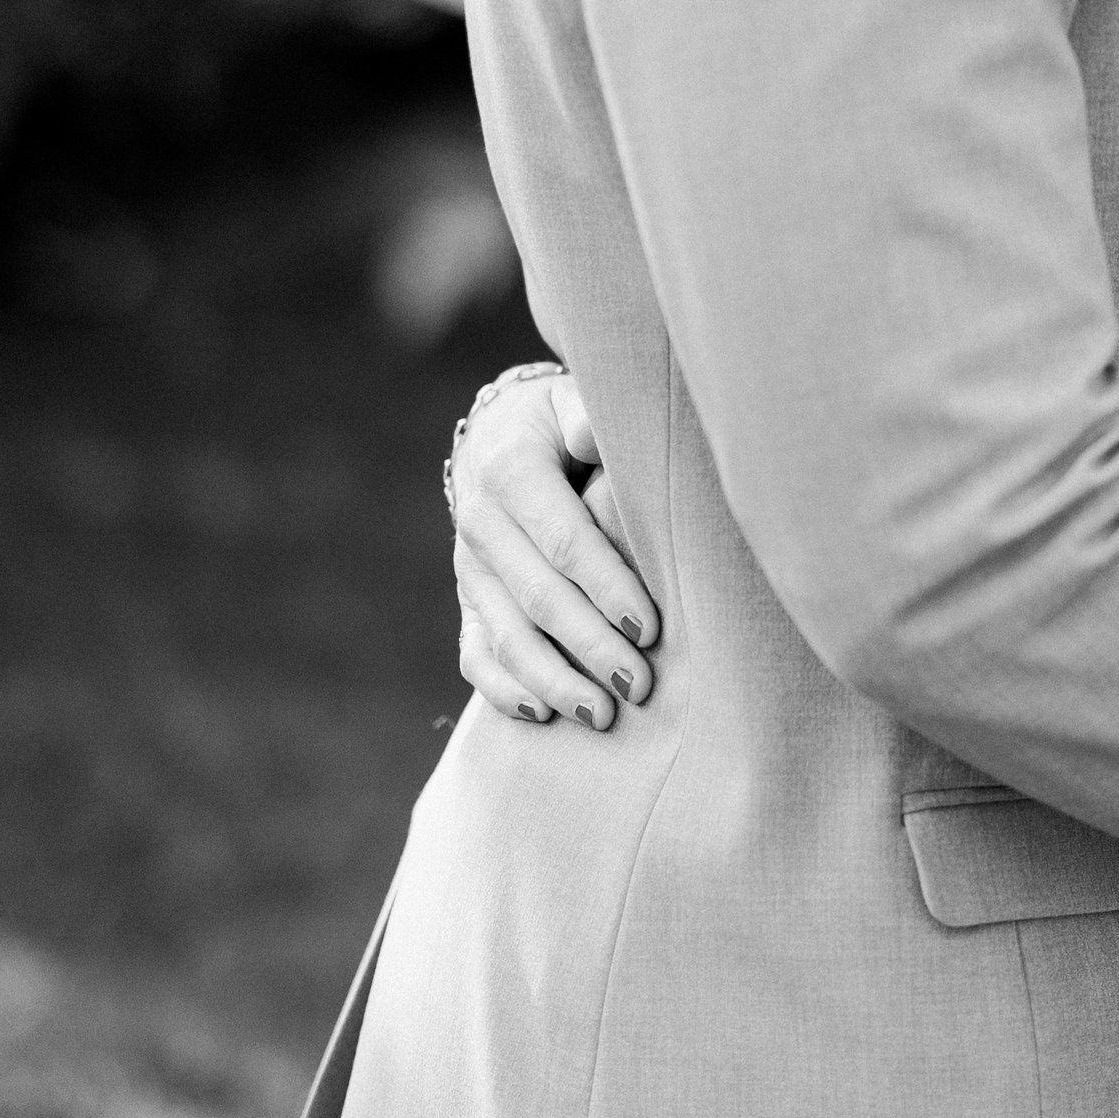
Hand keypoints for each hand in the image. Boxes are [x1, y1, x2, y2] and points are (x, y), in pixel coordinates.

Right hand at [452, 369, 661, 730]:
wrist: (502, 434)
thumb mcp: (576, 401)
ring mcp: (469, 567)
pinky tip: (541, 715)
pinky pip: (475, 653)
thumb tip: (595, 432)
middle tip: (638, 685)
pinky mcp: (467, 600)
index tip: (650, 627)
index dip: (606, 585)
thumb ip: (591, 417)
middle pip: (538, 597)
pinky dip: (503, 689)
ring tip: (601, 716)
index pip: (563, 539)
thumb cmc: (564, 421)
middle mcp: (480, 521)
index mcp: (510, 469)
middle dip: (590, 645)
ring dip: (553, 680)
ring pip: (505, 635)